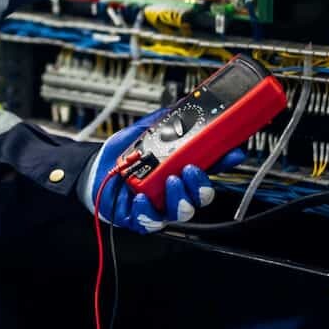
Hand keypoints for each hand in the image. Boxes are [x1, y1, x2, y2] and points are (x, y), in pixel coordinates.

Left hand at [78, 109, 245, 233]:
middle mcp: (173, 190)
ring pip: (182, 212)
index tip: (233, 152)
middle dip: (202, 185)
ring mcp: (159, 206)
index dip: (224, 161)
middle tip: (192, 169)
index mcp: (180, 170)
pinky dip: (148, 210)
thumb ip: (165, 121)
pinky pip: (151, 221)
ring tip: (170, 180)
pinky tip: (141, 198)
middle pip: (201, 196)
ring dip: (180, 197)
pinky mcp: (140, 218)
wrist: (94, 170)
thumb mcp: (144, 132)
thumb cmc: (122, 155)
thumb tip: (184, 106)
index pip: (210, 168)